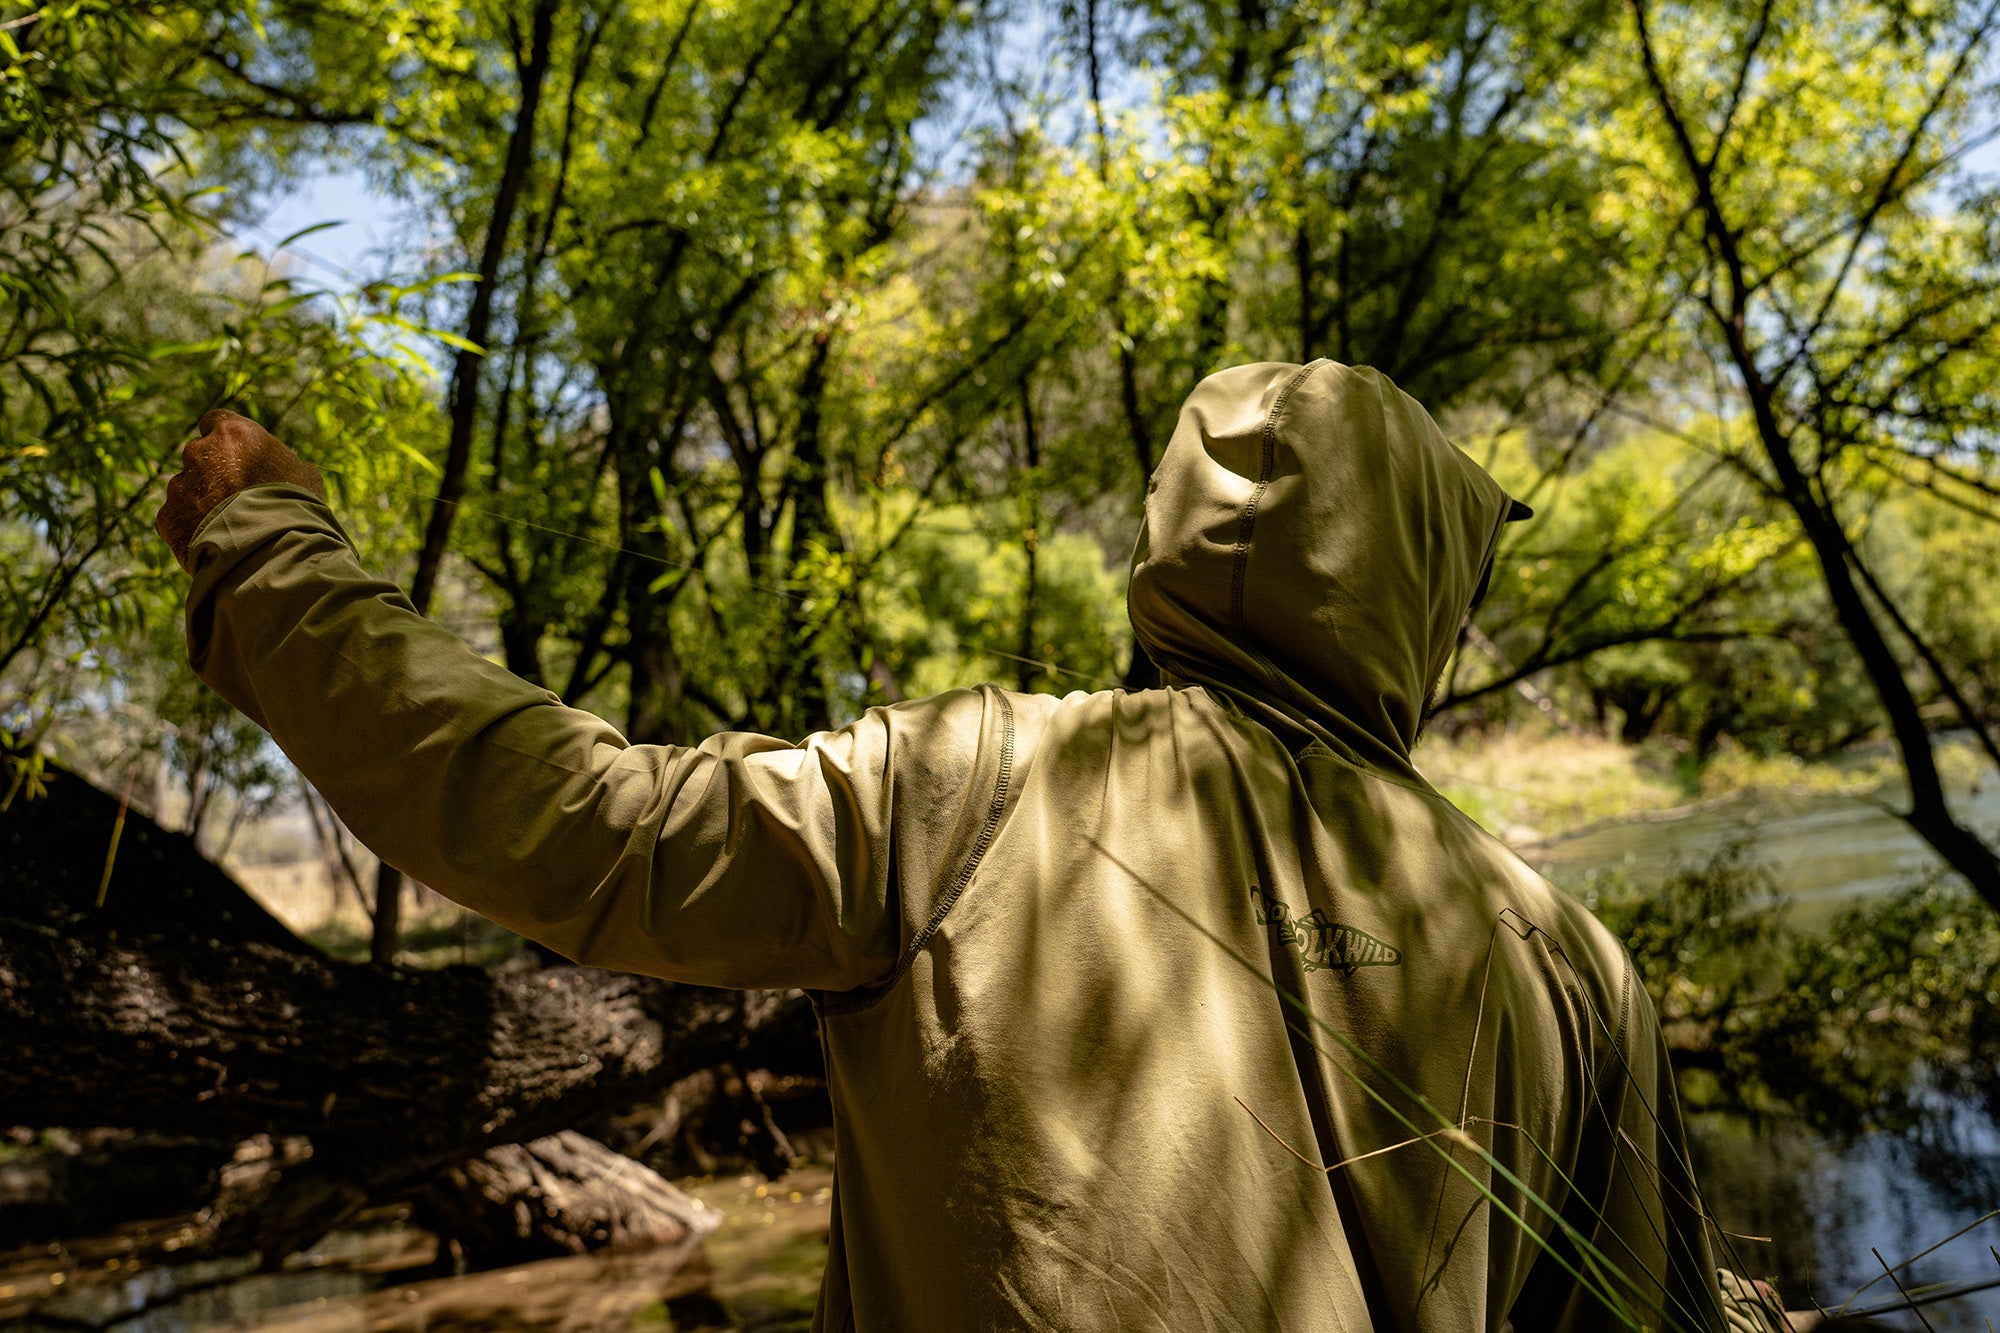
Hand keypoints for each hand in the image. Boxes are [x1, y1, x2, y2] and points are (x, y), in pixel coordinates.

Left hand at [156, 409, 325, 571]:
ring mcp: (179, 485)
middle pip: (199, 455)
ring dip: (201, 501)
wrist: (273, 551)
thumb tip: (280, 467)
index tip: (235, 454)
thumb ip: (280, 462)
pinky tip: (215, 542)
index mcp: (233, 432)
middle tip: (237, 496)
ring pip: (187, 488)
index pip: (216, 421)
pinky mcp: (167, 516)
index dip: (226, 440)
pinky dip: (191, 527)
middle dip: (213, 472)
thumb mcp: (304, 475)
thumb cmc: (297, 508)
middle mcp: (198, 451)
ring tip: (229, 526)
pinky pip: (176, 517)